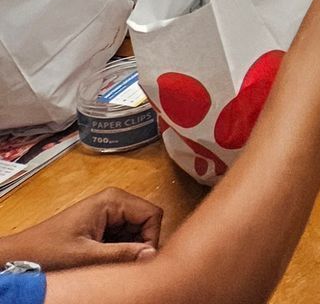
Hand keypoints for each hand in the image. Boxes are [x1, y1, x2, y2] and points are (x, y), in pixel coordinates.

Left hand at [0, 189, 162, 268]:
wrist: (21, 255)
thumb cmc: (47, 250)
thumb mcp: (86, 255)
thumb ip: (121, 254)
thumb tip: (151, 254)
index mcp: (113, 200)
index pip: (152, 214)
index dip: (151, 238)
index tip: (141, 259)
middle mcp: (114, 202)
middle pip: (146, 223)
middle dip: (139, 245)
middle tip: (125, 264)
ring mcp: (108, 213)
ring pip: (136, 232)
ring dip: (128, 249)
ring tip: (111, 263)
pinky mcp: (102, 224)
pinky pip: (123, 237)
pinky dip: (119, 251)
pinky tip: (105, 261)